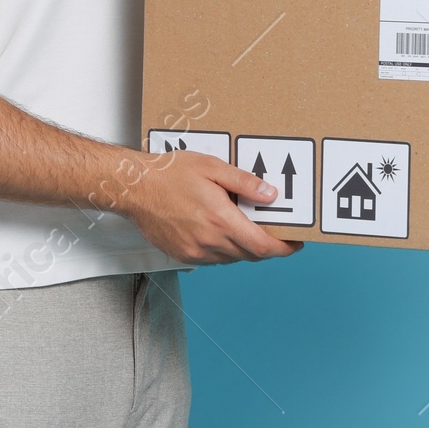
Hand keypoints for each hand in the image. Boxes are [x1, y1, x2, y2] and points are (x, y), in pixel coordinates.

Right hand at [107, 151, 304, 263]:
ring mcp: (196, 252)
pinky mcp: (184, 255)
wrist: (134, 188)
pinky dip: (224, 249)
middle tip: (275, 232)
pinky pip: (214, 259)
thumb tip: (270, 195)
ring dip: (245, 247)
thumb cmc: (168, 174)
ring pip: (233, 258)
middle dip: (267, 246)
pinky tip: (220, 231)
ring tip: (244, 226)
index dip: (284, 248)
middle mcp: (210, 241)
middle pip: (251, 255)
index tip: (294, 243)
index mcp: (221, 220)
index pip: (263, 246)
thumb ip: (245, 183)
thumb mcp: (212, 168)